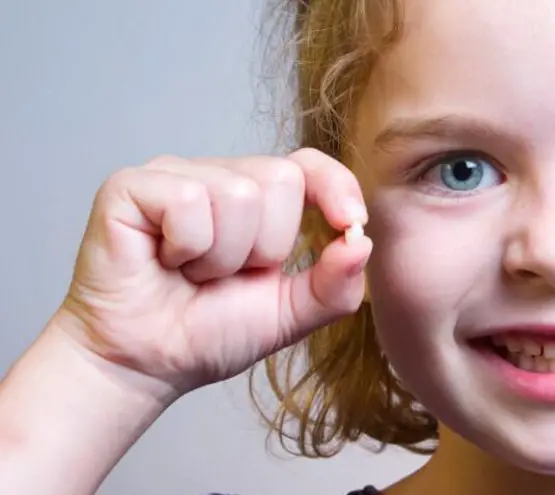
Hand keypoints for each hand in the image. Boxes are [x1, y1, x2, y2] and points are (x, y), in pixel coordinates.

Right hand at [55, 149, 370, 397]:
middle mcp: (217, 176)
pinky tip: (164, 263)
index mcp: (258, 200)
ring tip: (191, 273)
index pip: (308, 165)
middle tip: (225, 276)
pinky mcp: (131, 186)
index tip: (350, 223)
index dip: (336, 187)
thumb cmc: (207, 334)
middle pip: (281, 179)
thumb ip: (333, 285)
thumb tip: (361, 243)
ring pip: (238, 194)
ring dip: (223, 257)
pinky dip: (187, 247)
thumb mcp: (288, 314)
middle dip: (266, 248)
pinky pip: (189, 201)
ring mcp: (174, 176)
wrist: (145, 366)